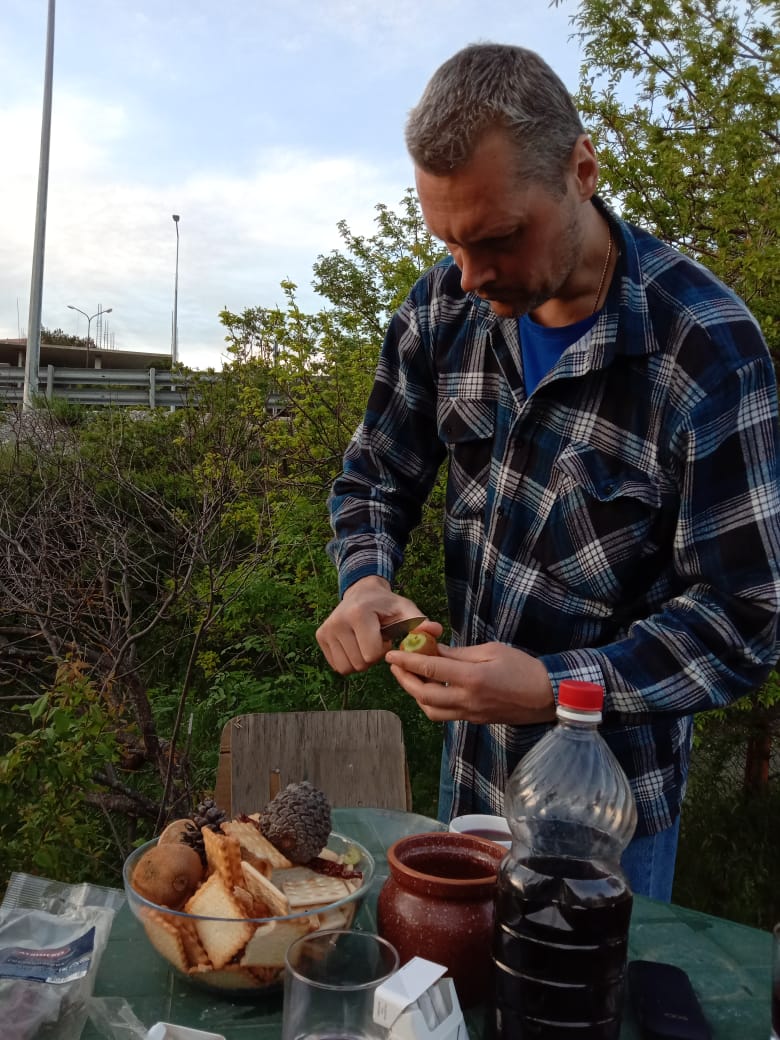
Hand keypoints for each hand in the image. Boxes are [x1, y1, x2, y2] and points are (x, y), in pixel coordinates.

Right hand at [316, 576, 438, 674]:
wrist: (362, 592)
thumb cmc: (388, 605)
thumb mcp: (406, 610)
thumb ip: (420, 623)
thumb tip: (435, 631)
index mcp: (359, 614)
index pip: (373, 654)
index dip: (384, 650)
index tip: (386, 636)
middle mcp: (337, 621)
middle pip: (360, 663)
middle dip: (372, 657)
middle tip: (376, 639)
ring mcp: (326, 629)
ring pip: (347, 668)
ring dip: (361, 660)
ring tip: (366, 641)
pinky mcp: (320, 636)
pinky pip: (338, 666)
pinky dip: (350, 660)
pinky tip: (356, 644)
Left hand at [385, 640, 555, 724]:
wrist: (546, 696)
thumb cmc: (523, 667)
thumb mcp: (491, 650)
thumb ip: (459, 653)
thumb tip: (434, 650)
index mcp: (472, 677)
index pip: (430, 668)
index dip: (407, 660)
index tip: (392, 654)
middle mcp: (467, 699)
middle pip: (423, 694)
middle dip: (404, 679)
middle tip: (396, 665)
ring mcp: (470, 713)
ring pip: (430, 709)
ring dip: (415, 694)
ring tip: (410, 677)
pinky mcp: (473, 720)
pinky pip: (443, 715)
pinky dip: (430, 703)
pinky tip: (429, 690)